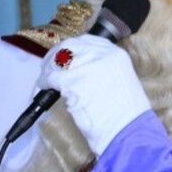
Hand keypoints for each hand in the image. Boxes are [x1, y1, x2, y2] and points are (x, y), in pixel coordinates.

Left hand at [39, 34, 150, 154]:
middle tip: (49, 67)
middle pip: (70, 46)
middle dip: (56, 55)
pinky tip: (45, 88)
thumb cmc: (125, 115)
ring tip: (45, 79)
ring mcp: (87, 66)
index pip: (87, 40)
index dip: (72, 47)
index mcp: (116, 54)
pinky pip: (52, 77)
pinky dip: (45, 82)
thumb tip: (80, 67)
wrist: (127, 131)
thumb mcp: (120, 81)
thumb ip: (103, 69)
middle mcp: (102, 55)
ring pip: (58, 59)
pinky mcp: (73, 81)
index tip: (64, 55)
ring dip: (48, 69)